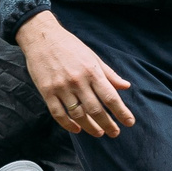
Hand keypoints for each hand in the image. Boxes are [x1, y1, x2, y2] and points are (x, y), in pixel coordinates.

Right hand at [15, 11, 134, 138]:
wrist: (42, 37)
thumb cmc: (70, 46)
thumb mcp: (92, 57)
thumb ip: (109, 74)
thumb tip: (126, 86)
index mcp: (92, 71)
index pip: (110, 97)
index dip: (121, 112)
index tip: (129, 122)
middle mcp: (78, 81)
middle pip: (96, 110)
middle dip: (108, 124)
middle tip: (115, 133)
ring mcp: (61, 87)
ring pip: (78, 115)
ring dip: (90, 127)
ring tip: (99, 133)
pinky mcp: (47, 92)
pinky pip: (59, 114)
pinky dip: (68, 125)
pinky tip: (77, 129)